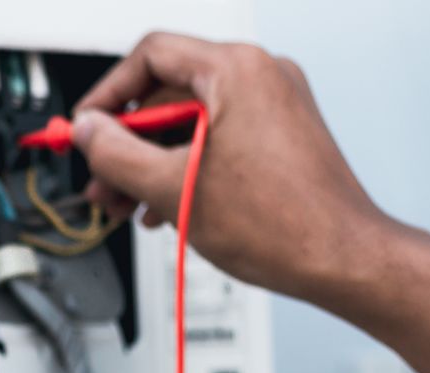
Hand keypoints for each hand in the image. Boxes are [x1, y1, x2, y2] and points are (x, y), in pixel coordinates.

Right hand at [72, 32, 406, 308]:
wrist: (344, 259)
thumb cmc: (283, 225)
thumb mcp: (171, 187)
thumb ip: (115, 153)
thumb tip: (87, 131)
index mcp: (238, 71)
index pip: (150, 55)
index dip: (107, 94)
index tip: (85, 127)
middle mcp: (262, 76)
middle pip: (168, 93)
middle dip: (127, 142)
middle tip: (103, 180)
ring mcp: (276, 104)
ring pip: (191, 121)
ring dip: (153, 160)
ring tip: (130, 204)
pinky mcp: (282, 133)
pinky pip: (217, 137)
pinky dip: (186, 165)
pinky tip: (167, 205)